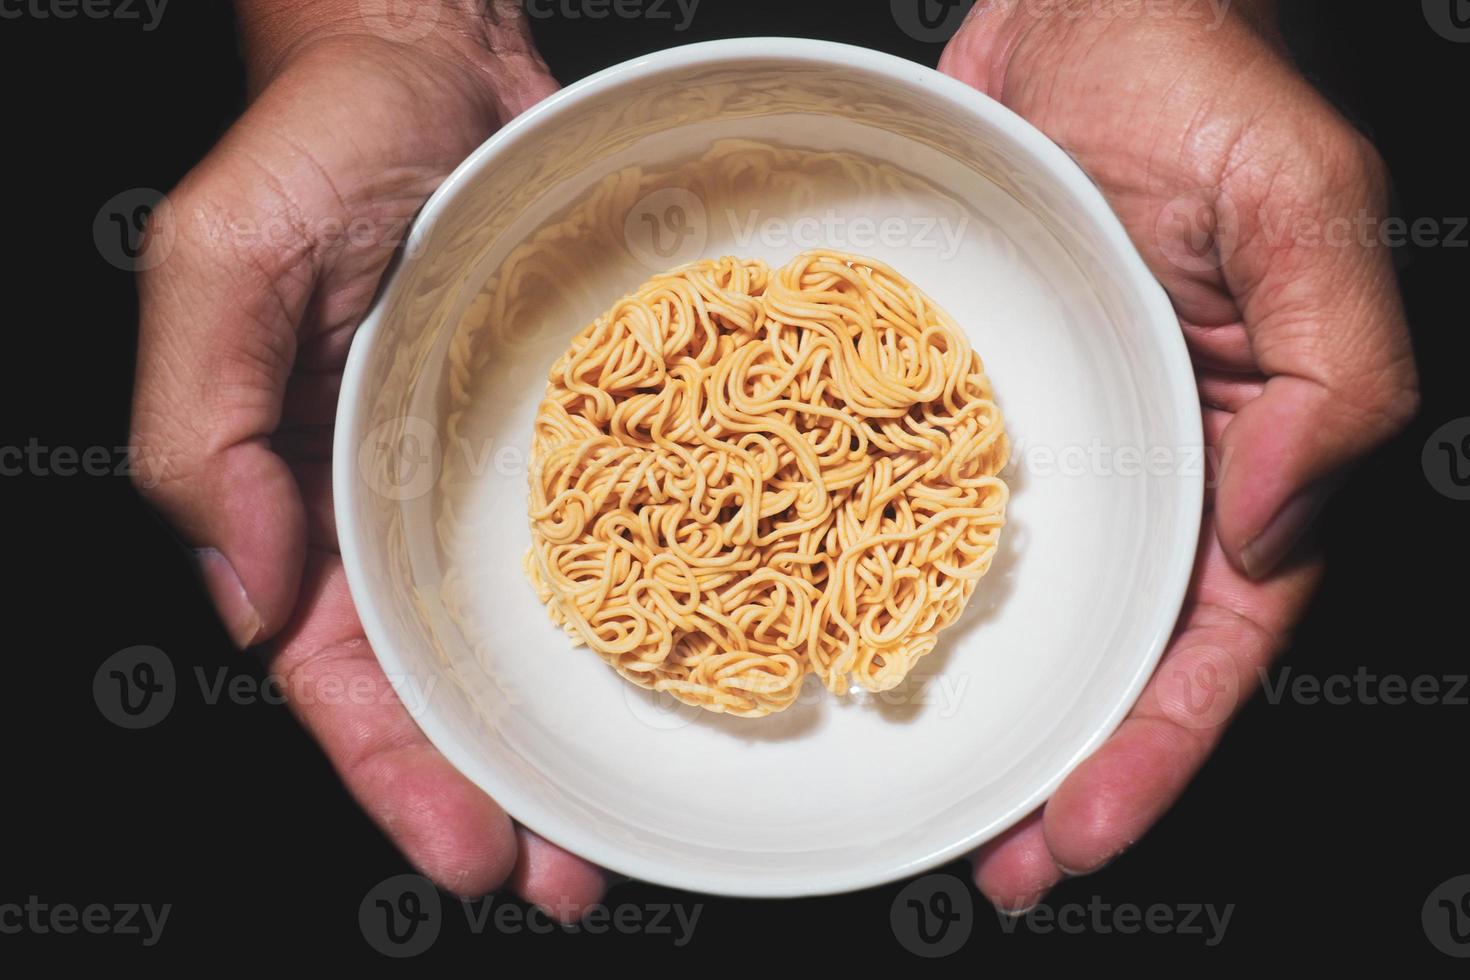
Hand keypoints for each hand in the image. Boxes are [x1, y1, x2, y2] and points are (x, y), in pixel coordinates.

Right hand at [130, 2, 604, 915]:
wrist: (435, 60)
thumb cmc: (318, 146)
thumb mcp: (220, 266)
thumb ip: (202, 431)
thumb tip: (247, 594)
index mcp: (306, 500)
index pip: (339, 672)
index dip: (396, 773)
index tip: (467, 856)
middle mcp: (404, 509)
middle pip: (447, 686)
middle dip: (498, 792)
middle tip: (570, 877)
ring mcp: (494, 477)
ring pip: (534, 639)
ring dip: (575, 736)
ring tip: (633, 826)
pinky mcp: (582, 430)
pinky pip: (617, 536)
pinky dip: (652, 612)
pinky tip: (699, 667)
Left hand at [939, 1, 1416, 909]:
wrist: (1091, 20)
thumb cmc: (1209, 99)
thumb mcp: (1309, 215)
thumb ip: (1338, 378)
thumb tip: (1279, 526)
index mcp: (1245, 458)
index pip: (1213, 643)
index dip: (1156, 751)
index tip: (1083, 838)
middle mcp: (1145, 474)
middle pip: (1110, 656)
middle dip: (1059, 770)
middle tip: (989, 864)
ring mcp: (1049, 449)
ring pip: (1019, 609)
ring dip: (975, 708)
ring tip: (918, 796)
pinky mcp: (960, 408)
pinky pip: (925, 510)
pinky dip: (891, 583)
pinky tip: (841, 635)